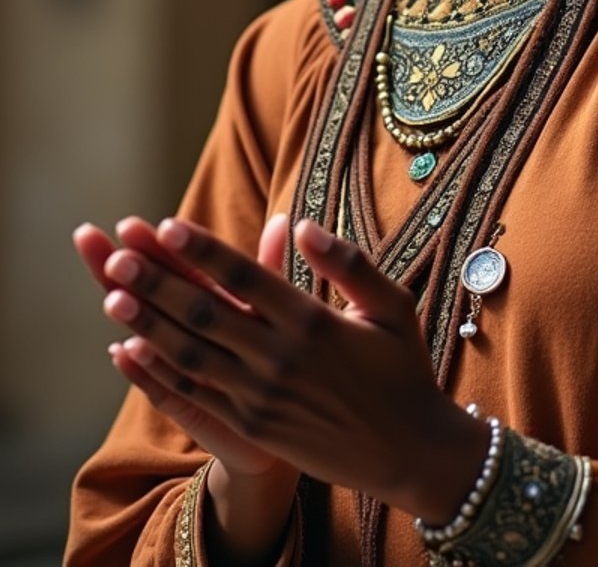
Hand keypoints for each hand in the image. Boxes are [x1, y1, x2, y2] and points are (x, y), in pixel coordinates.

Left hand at [97, 215, 487, 520]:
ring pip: (192, 354)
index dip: (203, 250)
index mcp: (312, 322)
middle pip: (206, 312)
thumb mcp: (393, 306)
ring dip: (148, 323)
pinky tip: (129, 352)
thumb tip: (304, 225)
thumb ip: (349, 264)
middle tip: (116, 252)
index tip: (165, 225)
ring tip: (111, 294)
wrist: (408, 451)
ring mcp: (261, 396)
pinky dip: (158, 373)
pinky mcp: (252, 426)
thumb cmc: (403, 369)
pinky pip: (196, 395)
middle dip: (157, 281)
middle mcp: (280, 358)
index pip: (246, 277)